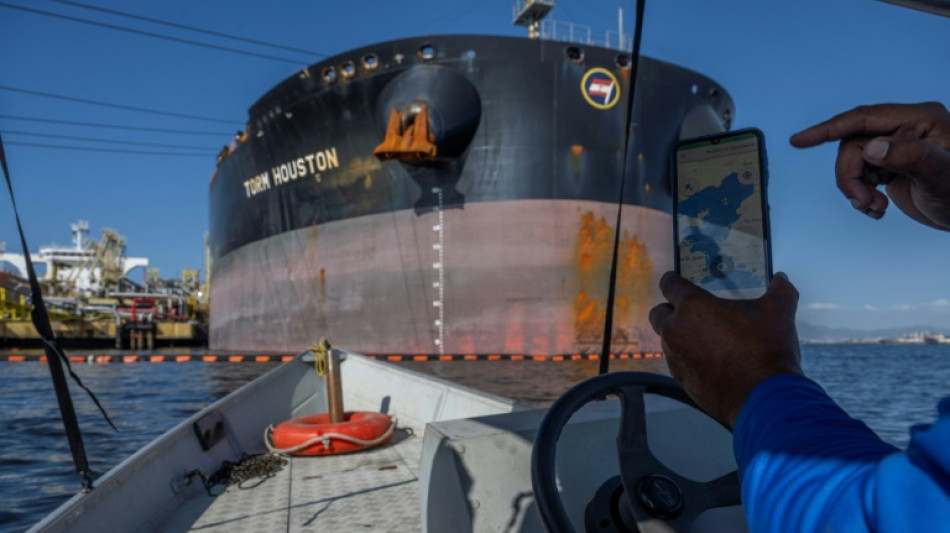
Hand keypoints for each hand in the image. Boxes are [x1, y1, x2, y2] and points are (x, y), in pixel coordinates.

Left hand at [648, 272, 801, 427]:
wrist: (763, 398)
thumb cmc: (767, 350)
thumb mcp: (779, 313)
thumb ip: (780, 290)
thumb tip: (781, 278)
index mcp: (693, 307)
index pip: (669, 284)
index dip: (673, 279)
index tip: (677, 279)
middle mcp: (676, 330)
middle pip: (658, 312)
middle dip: (669, 309)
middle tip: (690, 311)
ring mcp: (675, 357)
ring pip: (667, 339)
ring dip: (680, 335)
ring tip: (705, 336)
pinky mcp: (680, 379)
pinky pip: (677, 361)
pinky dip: (688, 357)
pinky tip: (711, 360)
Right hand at [790, 102, 949, 229]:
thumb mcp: (941, 176)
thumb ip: (909, 157)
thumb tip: (870, 147)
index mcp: (920, 119)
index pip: (863, 119)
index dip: (828, 129)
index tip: (798, 141)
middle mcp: (905, 128)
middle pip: (852, 146)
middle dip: (851, 178)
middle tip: (865, 203)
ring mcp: (897, 147)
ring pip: (853, 163)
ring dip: (855, 189)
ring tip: (875, 209)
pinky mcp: (891, 165)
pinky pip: (860, 175)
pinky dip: (861, 196)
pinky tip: (877, 209)